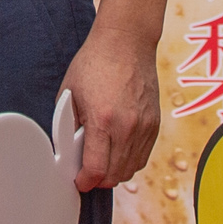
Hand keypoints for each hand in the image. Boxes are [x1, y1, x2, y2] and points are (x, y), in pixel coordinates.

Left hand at [62, 20, 160, 192]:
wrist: (126, 41)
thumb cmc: (95, 63)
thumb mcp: (70, 93)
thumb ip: (68, 125)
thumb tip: (67, 150)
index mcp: (102, 119)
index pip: (96, 170)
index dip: (85, 182)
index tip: (79, 181)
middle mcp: (127, 126)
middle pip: (115, 176)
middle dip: (98, 180)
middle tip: (88, 172)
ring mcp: (144, 126)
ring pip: (131, 169)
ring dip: (115, 172)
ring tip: (103, 161)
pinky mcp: (155, 123)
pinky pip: (143, 156)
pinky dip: (130, 161)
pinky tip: (118, 151)